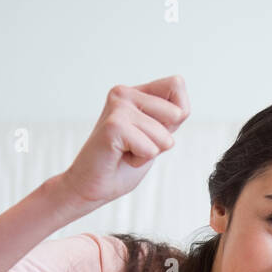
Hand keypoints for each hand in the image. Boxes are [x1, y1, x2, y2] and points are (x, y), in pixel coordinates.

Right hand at [60, 75, 190, 207]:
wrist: (90, 186)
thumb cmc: (121, 164)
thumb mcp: (154, 137)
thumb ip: (169, 120)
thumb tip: (181, 110)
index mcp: (134, 92)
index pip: (176, 85)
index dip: (176, 116)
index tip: (148, 132)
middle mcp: (124, 93)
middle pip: (177, 113)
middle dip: (163, 139)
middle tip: (135, 145)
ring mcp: (118, 107)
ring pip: (165, 136)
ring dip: (149, 152)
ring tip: (126, 152)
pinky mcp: (114, 125)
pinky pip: (151, 149)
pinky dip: (139, 160)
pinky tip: (120, 156)